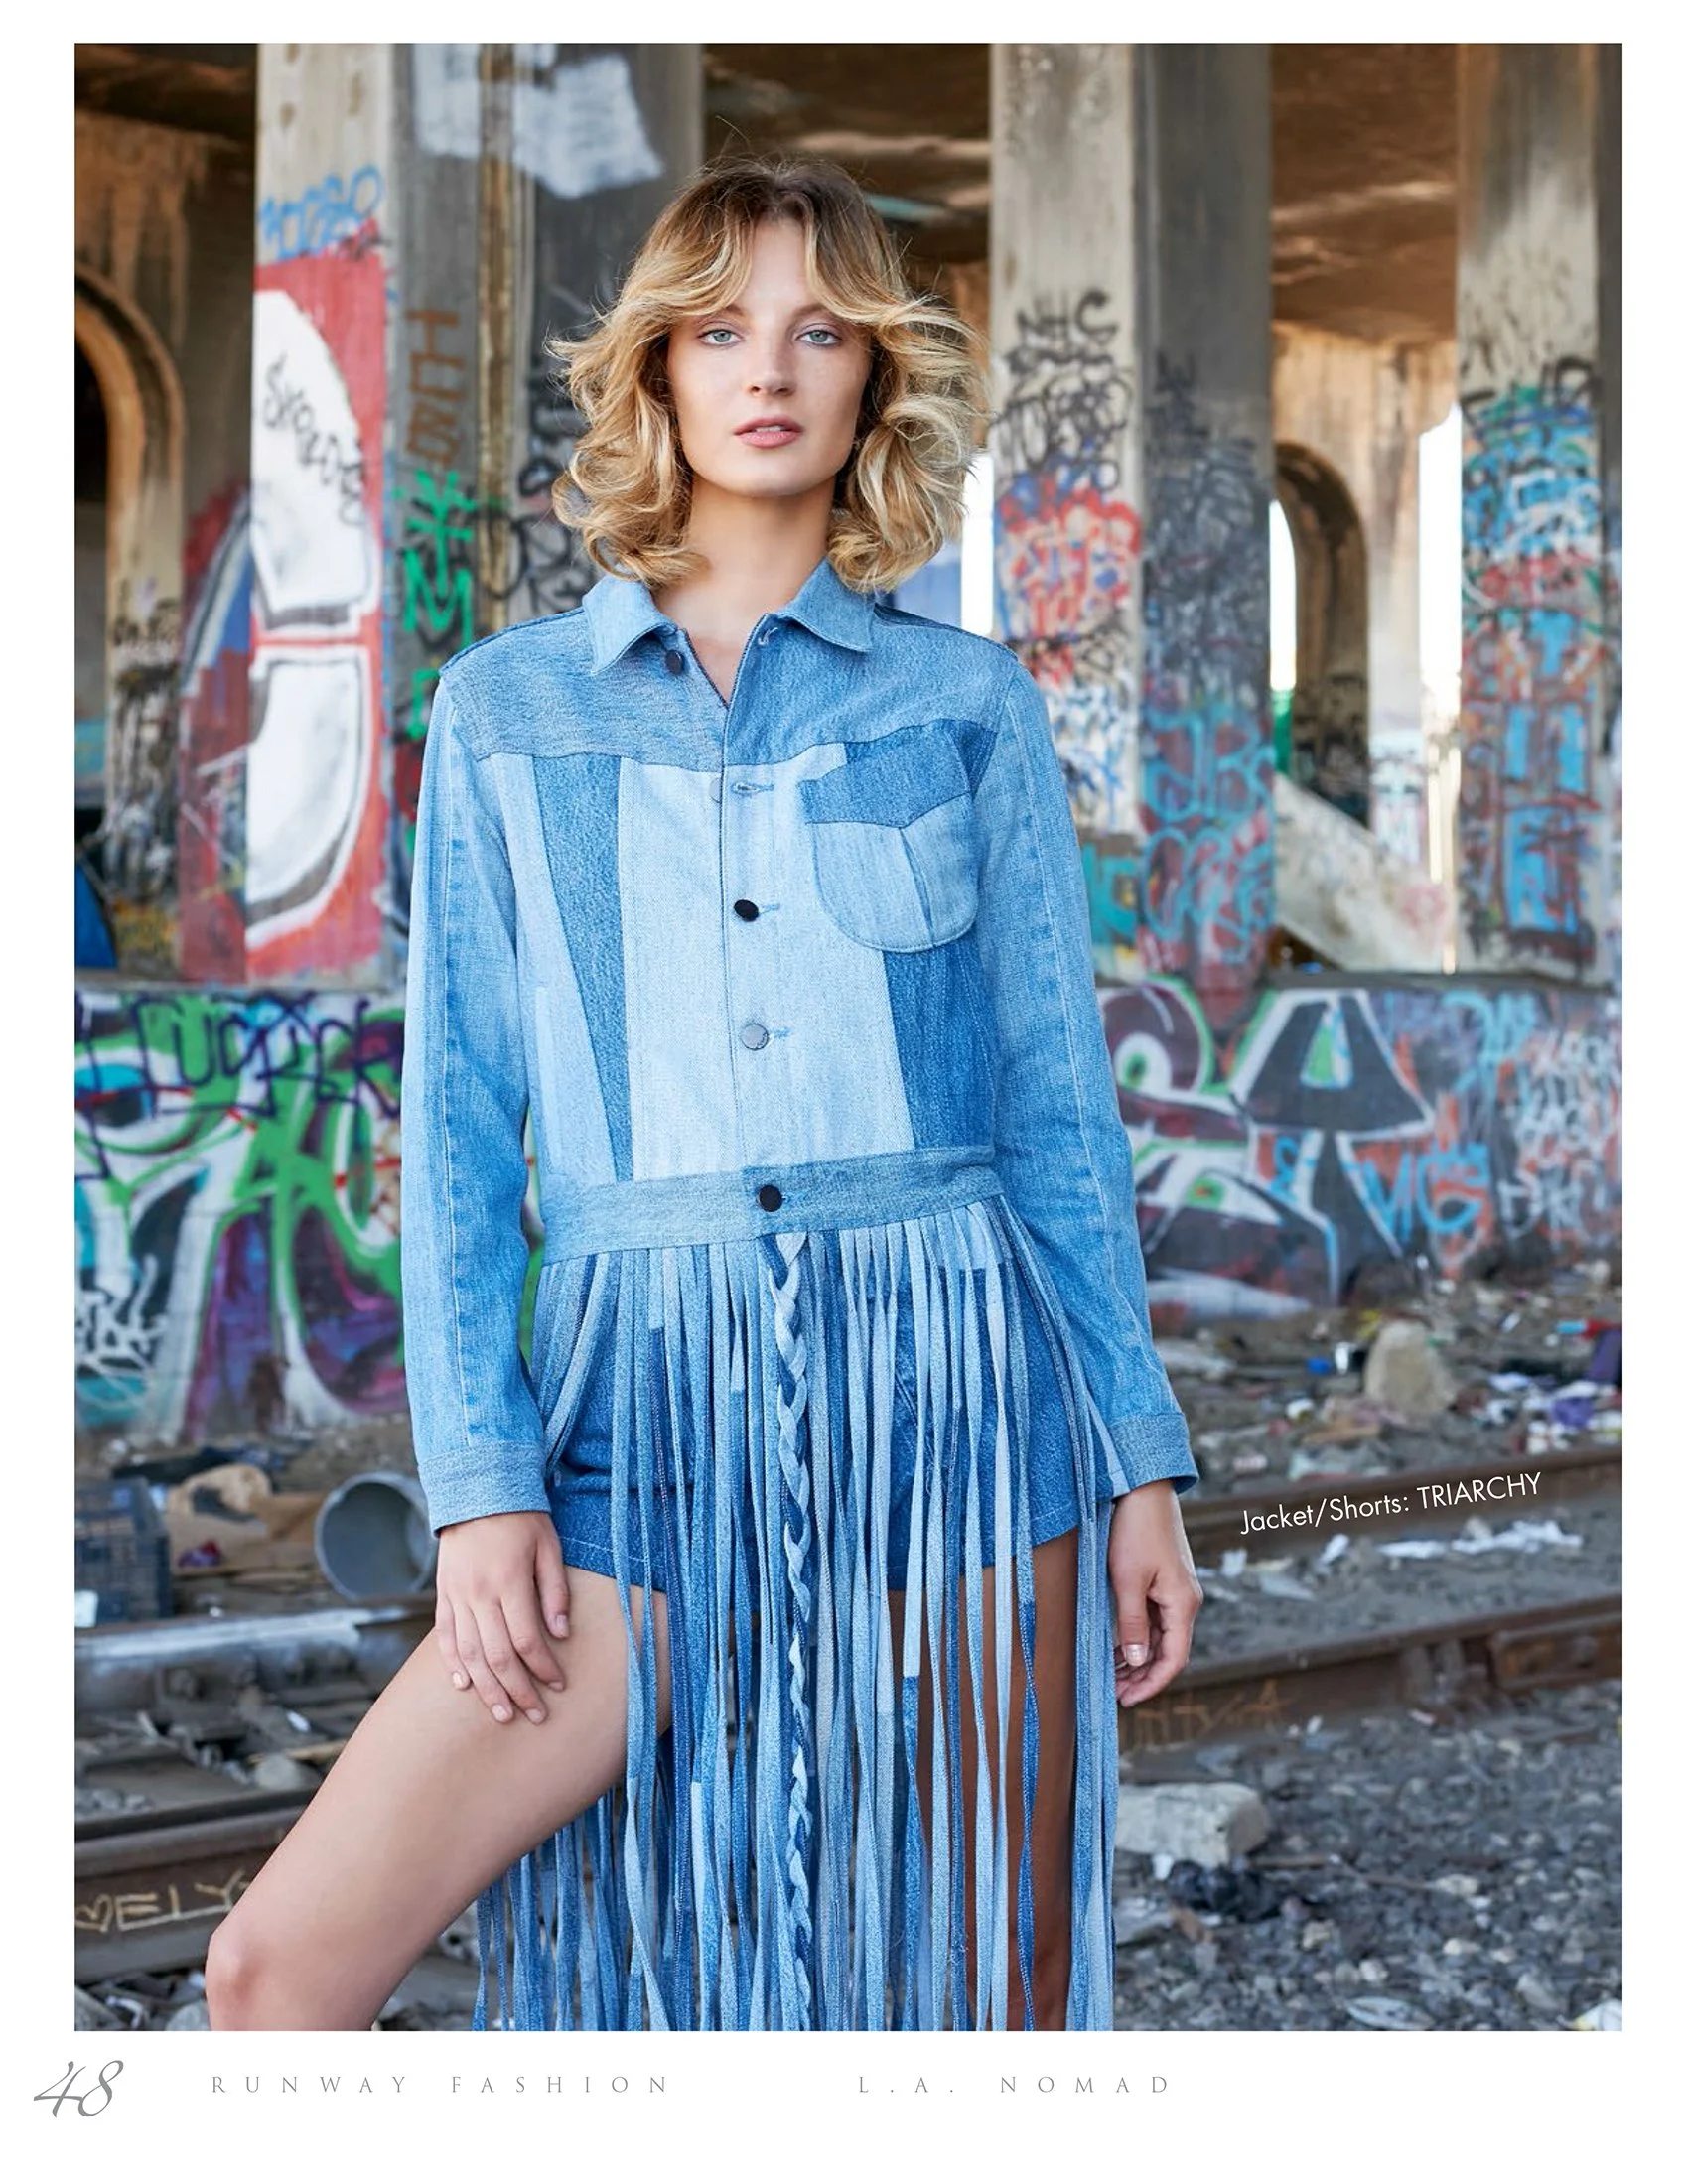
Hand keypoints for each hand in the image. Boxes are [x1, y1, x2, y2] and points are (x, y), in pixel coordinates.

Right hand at [433, 1511, 572, 1724]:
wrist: (476, 1490)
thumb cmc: (522, 1518)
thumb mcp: (549, 1547)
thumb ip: (555, 1590)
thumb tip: (561, 1633)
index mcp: (509, 1581)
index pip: (527, 1639)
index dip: (544, 1667)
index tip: (559, 1684)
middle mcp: (479, 1593)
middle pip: (497, 1655)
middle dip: (518, 1690)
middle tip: (534, 1715)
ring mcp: (457, 1595)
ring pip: (469, 1653)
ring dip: (486, 1688)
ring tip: (502, 1713)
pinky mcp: (443, 1594)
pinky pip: (445, 1636)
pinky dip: (453, 1663)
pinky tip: (463, 1685)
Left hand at [1107, 1481, 1202, 1708]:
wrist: (1143, 1488)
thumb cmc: (1135, 1530)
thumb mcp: (1128, 1580)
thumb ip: (1132, 1623)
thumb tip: (1137, 1661)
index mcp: (1183, 1603)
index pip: (1174, 1659)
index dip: (1152, 1684)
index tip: (1128, 1700)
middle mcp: (1185, 1600)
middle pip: (1168, 1651)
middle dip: (1143, 1676)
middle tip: (1115, 1692)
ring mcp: (1175, 1590)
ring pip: (1160, 1637)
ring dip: (1139, 1658)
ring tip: (1112, 1674)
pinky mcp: (1164, 1580)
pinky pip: (1154, 1618)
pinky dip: (1138, 1636)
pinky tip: (1118, 1646)